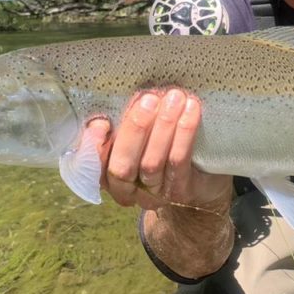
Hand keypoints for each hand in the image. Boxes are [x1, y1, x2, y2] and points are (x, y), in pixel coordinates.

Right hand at [87, 88, 231, 210]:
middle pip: (122, 166)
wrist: (202, 176)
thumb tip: (112, 102)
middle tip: (149, 99)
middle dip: (134, 130)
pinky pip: (178, 162)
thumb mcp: (136, 133)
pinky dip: (184, 133)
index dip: (93, 147)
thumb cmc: (159, 142)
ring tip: (174, 98)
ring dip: (163, 126)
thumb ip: (121, 122)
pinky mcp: (181, 192)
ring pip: (151, 163)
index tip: (101, 122)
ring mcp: (153, 195)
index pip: (91, 165)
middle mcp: (125, 190)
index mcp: (106, 175)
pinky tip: (191, 109)